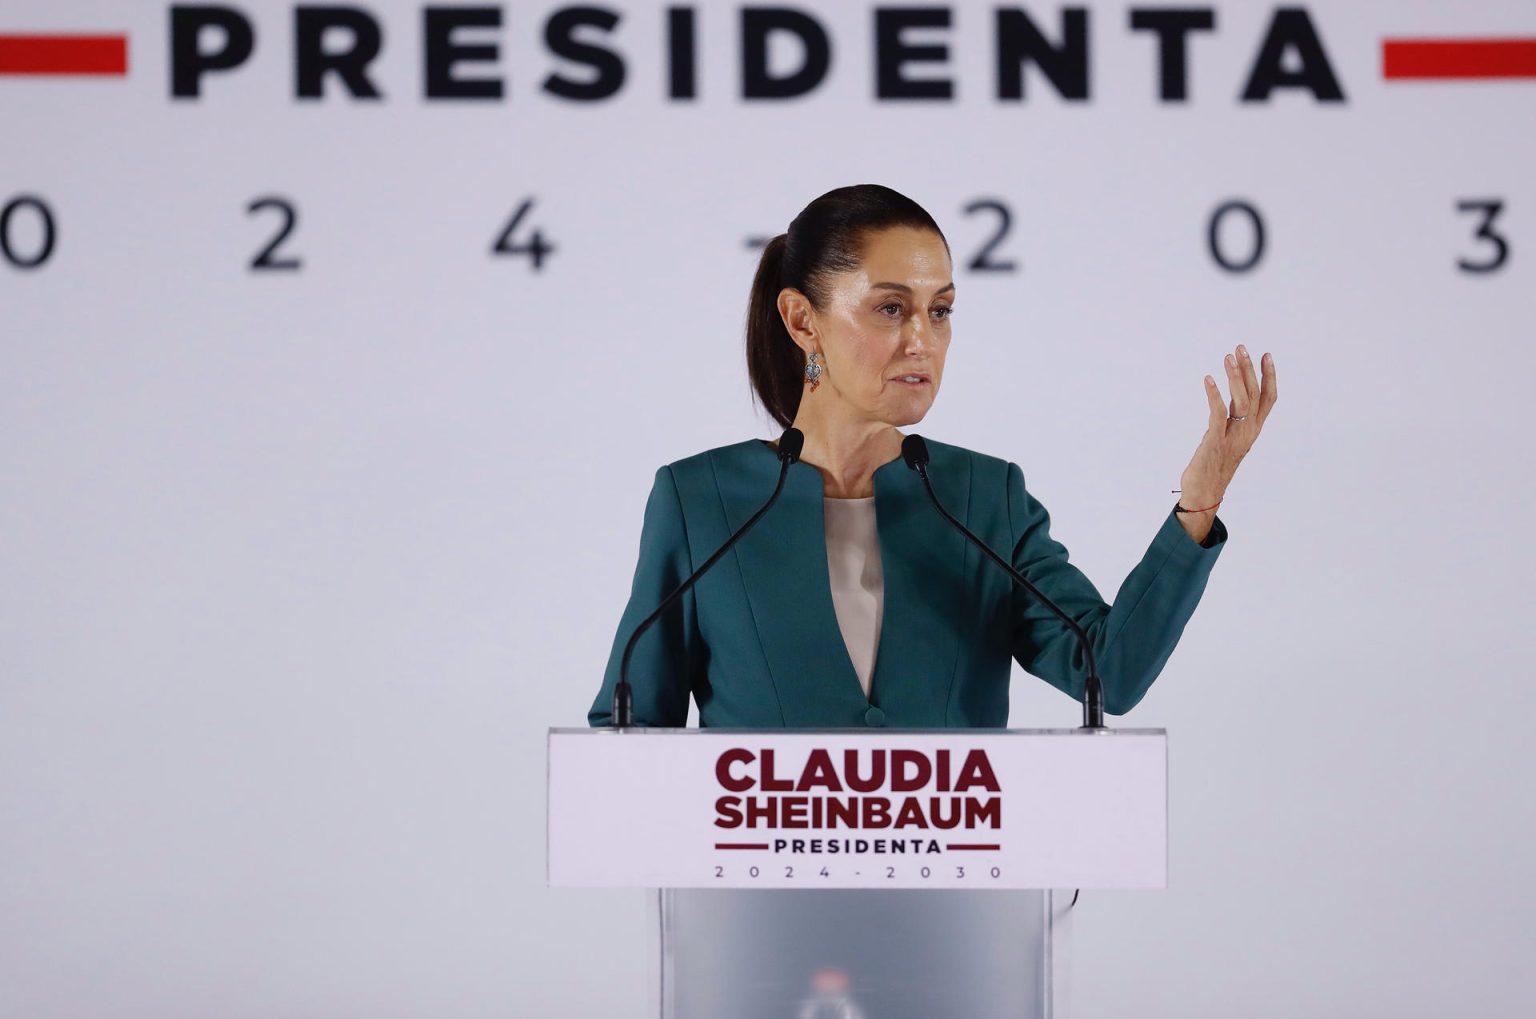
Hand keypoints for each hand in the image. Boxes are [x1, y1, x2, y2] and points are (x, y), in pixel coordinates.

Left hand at [1176, 344, 1276, 536]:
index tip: (1266, 355)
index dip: (1270, 377)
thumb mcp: (1228, 438)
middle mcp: (1247, 432)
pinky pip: (1218, 414)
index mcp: (1252, 431)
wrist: (1204, 493)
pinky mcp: (1215, 441)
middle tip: (1241, 347)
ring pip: (1240, 401)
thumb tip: (1230, 398)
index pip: (1268, 399)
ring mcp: (1233, 437)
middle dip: (1249, 369)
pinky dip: (1214, 395)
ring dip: (1235, 377)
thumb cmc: (1213, 467)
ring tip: (1228, 357)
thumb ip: (1231, 420)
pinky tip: (1209, 379)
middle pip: (1255, 395)